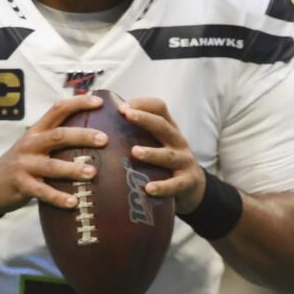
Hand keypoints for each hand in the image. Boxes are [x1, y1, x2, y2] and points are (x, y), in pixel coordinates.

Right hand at [0, 93, 107, 211]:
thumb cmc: (24, 162)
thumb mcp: (36, 144)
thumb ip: (58, 138)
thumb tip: (95, 133)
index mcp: (37, 131)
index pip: (57, 110)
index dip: (78, 103)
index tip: (99, 102)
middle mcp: (31, 145)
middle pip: (58, 136)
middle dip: (82, 136)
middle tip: (104, 139)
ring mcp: (25, 165)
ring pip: (51, 166)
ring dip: (72, 169)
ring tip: (92, 173)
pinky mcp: (21, 185)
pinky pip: (42, 192)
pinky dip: (58, 197)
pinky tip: (74, 202)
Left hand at [120, 97, 205, 214]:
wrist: (193, 186)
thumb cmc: (164, 162)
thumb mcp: (156, 143)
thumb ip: (136, 134)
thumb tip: (99, 125)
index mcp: (169, 129)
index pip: (159, 108)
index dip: (143, 104)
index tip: (122, 107)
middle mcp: (178, 141)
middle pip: (164, 126)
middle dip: (145, 119)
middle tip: (127, 115)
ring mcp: (185, 161)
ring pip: (168, 155)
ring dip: (152, 153)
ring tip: (135, 152)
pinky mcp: (188, 182)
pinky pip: (175, 184)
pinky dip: (163, 186)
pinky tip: (149, 189)